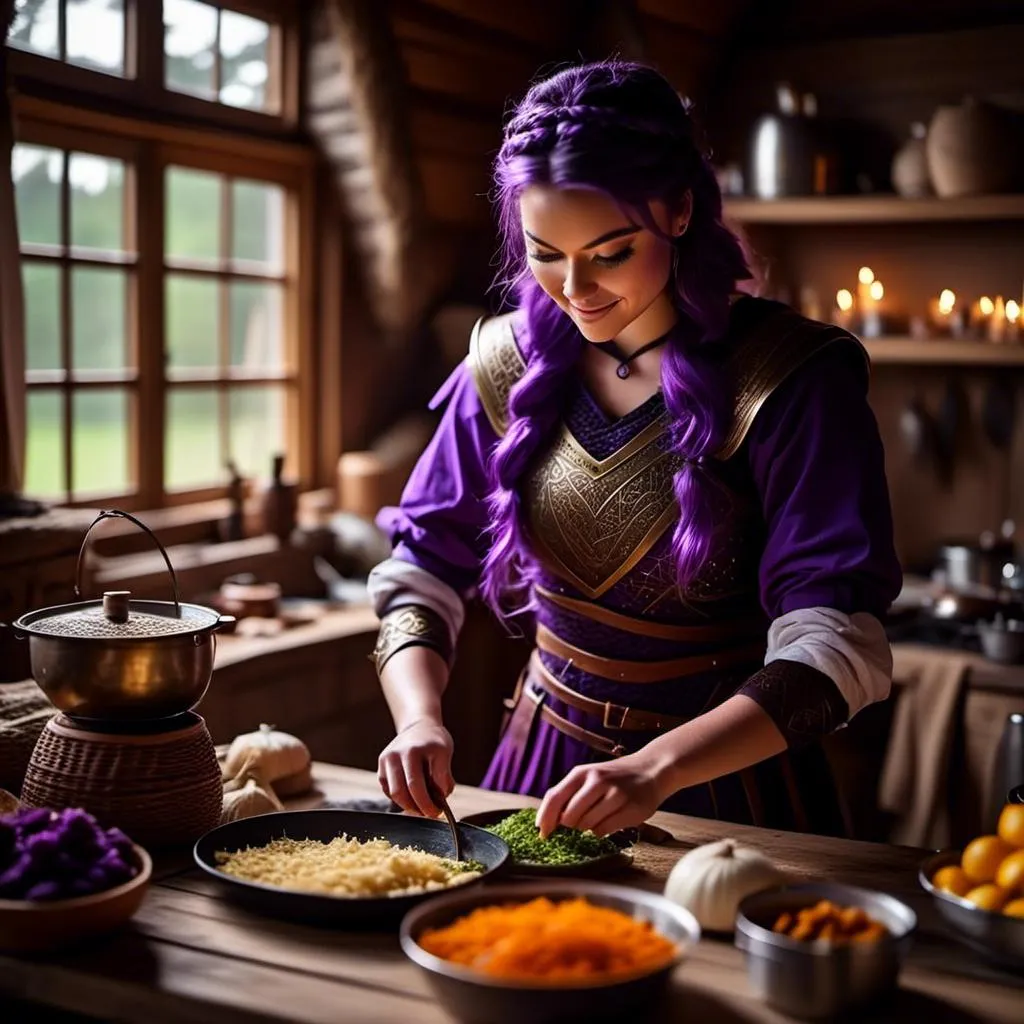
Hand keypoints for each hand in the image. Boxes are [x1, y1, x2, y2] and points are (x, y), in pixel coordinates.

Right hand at [377, 718, 453, 817]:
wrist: (419, 727)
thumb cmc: (434, 742)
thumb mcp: (445, 753)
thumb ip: (444, 776)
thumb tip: (440, 798)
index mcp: (411, 751)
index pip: (416, 785)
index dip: (426, 804)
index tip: (437, 812)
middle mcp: (394, 755)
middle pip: (400, 793)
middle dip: (417, 808)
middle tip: (430, 813)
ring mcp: (385, 762)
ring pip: (393, 794)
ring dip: (409, 805)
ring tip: (423, 805)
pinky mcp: (381, 768)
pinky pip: (389, 791)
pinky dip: (402, 798)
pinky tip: (413, 795)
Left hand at [536, 750, 674, 837]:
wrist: (649, 770)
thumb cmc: (612, 778)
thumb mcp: (588, 777)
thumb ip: (568, 795)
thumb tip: (546, 823)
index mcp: (581, 772)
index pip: (554, 797)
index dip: (545, 818)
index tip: (542, 833)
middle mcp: (597, 781)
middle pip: (569, 817)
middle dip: (570, 826)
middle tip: (578, 823)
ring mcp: (615, 794)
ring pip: (587, 826)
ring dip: (588, 828)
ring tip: (598, 817)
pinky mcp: (630, 809)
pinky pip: (604, 831)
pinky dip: (602, 831)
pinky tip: (610, 820)